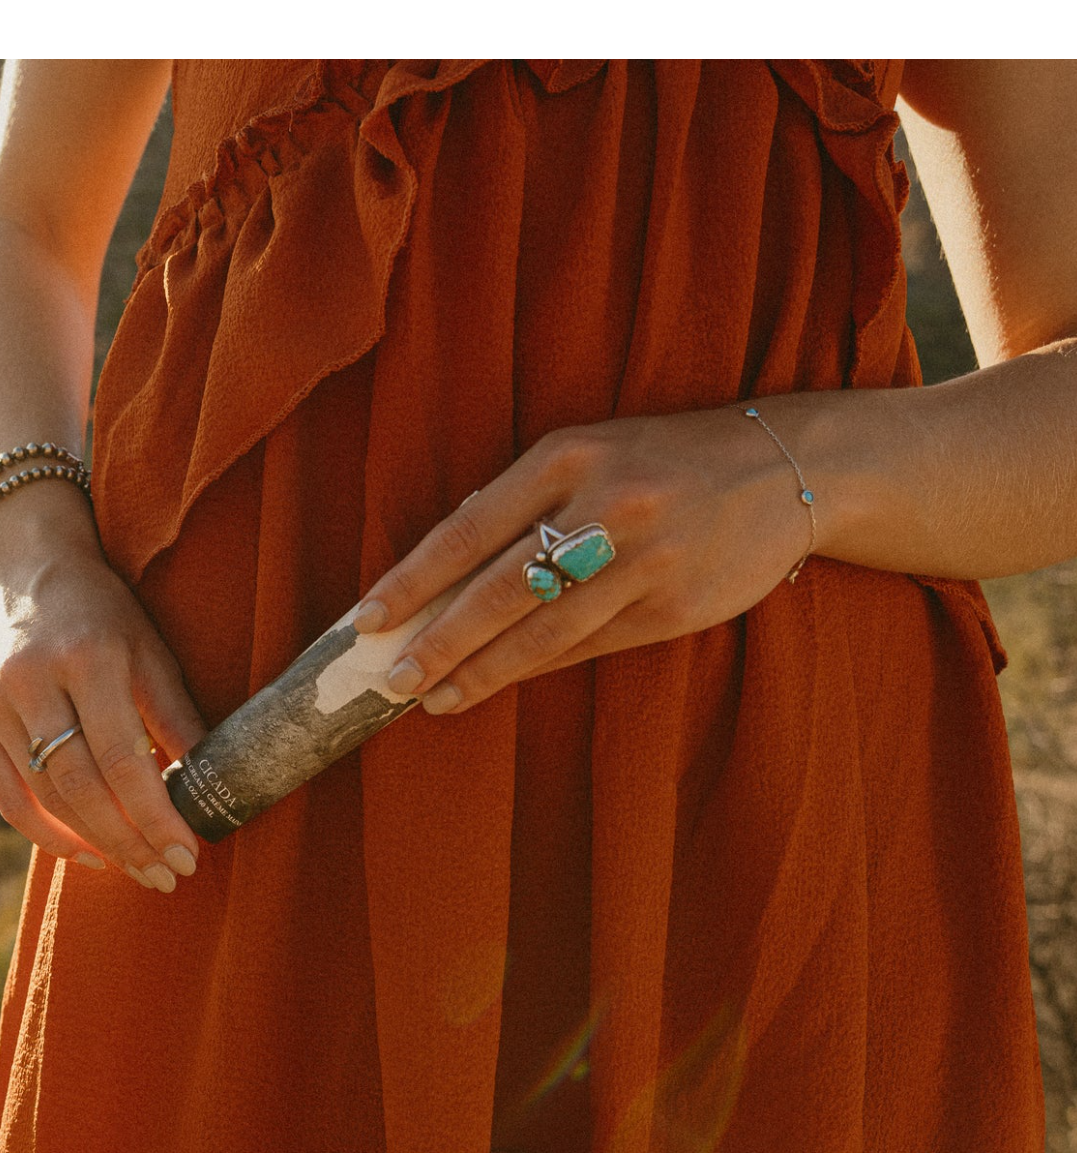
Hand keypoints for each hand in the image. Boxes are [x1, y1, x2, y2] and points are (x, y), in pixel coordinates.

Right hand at [0, 499, 208, 890]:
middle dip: (129, 841)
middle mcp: (31, 679)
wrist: (24, 568)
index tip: (187, 853)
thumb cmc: (102, 612)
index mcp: (87, 657)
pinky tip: (84, 852)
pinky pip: (6, 794)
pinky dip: (44, 832)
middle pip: (80, 786)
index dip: (155, 814)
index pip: (122, 757)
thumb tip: (212, 787)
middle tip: (166, 875)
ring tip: (136, 868)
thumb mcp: (149, 649)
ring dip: (93, 843)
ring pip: (43, 797)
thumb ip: (175, 717)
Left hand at [352, 404, 823, 712]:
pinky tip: (497, 683)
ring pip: (543, 630)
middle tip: (392, 679)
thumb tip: (444, 573)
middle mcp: (605, 505)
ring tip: (435, 698)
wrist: (785, 466)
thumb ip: (525, 502)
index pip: (469, 528)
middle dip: (438, 641)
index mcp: (568, 457)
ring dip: (482, 670)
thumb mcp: (591, 453)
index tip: (367, 618)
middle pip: (500, 589)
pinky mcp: (675, 604)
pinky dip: (537, 667)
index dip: (412, 579)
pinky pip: (589, 645)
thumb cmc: (662, 459)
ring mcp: (644, 559)